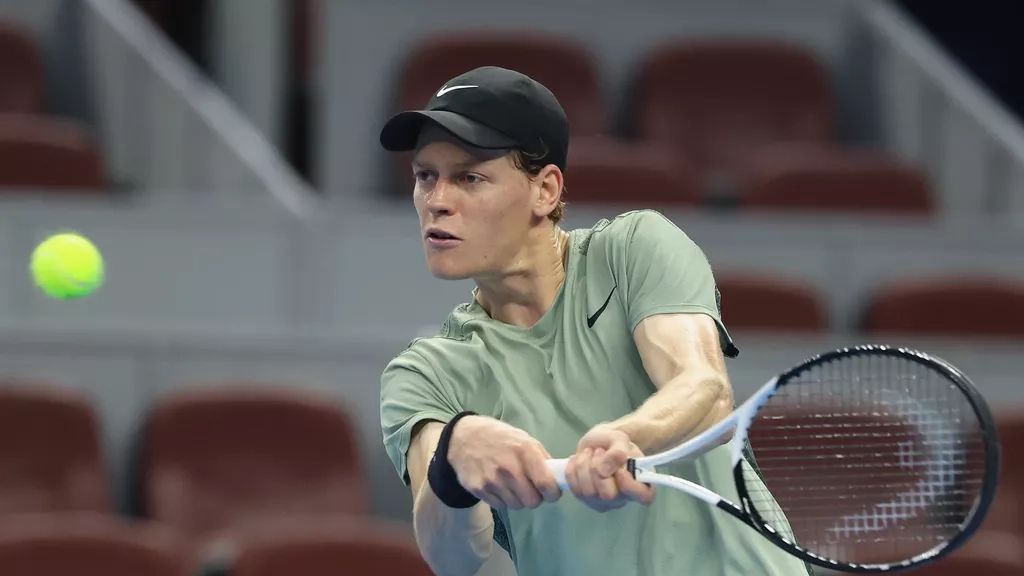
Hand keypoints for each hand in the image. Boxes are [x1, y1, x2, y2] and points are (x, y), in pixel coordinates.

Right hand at [447, 416, 562, 510]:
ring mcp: (492, 480)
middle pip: (532, 501)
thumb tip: (558, 479)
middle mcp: (509, 467)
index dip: (552, 493)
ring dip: (519, 499)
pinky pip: (501, 506)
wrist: (464, 438)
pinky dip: (504, 500)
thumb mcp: (524, 439)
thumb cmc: (500, 438)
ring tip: (513, 485)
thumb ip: (542, 459)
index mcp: (525, 451)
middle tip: (531, 489)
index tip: (551, 492)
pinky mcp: (479, 489)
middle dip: (535, 498)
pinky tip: (499, 486)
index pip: (546, 484)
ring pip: (517, 506)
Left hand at [565, 424, 655, 511]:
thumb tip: (604, 470)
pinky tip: (578, 459)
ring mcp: (604, 502)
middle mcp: (624, 498)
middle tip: (599, 451)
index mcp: (642, 484)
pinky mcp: (586, 499)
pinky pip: (574, 488)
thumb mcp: (619, 439)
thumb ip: (617, 452)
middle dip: (598, 468)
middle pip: (608, 495)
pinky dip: (573, 469)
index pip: (644, 497)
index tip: (620, 468)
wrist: (599, 443)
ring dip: (584, 466)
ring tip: (590, 453)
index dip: (629, 485)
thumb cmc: (614, 442)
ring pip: (588, 492)